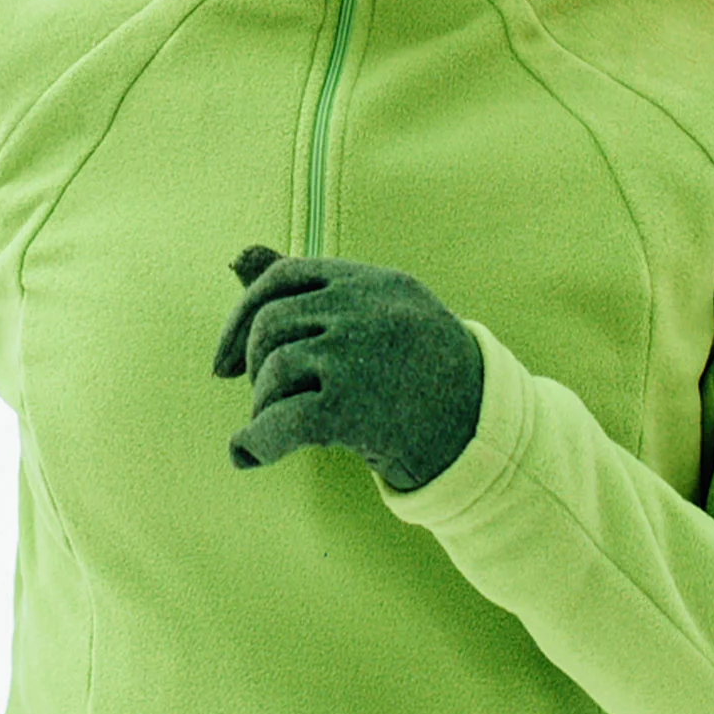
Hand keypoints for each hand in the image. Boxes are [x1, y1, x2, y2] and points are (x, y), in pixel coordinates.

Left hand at [212, 245, 483, 491]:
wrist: (487, 433)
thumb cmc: (423, 370)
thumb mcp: (377, 312)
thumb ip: (309, 288)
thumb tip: (236, 257)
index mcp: (371, 281)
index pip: (283, 276)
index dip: (243, 313)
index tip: (226, 359)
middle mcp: (363, 309)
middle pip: (271, 324)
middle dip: (252, 364)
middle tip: (261, 398)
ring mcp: (358, 355)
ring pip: (274, 370)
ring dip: (262, 405)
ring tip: (275, 427)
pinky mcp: (353, 408)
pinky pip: (281, 421)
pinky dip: (255, 441)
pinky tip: (245, 455)